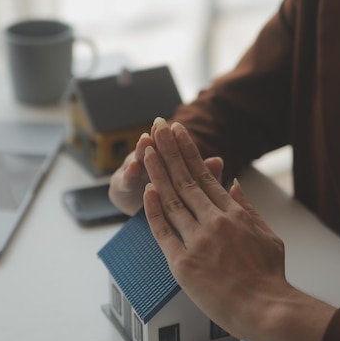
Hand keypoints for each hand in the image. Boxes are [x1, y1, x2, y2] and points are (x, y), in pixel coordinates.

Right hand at [108, 118, 223, 215]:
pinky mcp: (120, 189)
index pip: (171, 151)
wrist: (140, 215)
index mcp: (165, 165)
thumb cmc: (166, 200)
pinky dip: (129, 174)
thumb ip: (204, 179)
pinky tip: (133, 166)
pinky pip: (124, 182)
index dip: (174, 141)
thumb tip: (218, 161)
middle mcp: (146, 166)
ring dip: (141, 150)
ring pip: (137, 162)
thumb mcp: (189, 193)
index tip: (178, 127)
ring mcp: (132, 176)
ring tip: (146, 140)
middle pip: (153, 152)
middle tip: (160, 124)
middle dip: (157, 139)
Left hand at [142, 118, 288, 340]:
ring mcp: (198, 240)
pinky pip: (163, 231)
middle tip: (157, 126)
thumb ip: (247, 208)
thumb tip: (233, 183)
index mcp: (234, 213)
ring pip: (172, 199)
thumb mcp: (268, 235)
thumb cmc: (270, 276)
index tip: (178, 132)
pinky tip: (146, 189)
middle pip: (186, 179)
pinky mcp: (184, 263)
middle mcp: (215, 221)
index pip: (205, 175)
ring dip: (158, 172)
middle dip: (169, 150)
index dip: (189, 151)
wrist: (268, 308)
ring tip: (145, 149)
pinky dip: (153, 209)